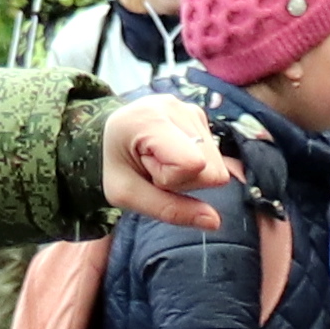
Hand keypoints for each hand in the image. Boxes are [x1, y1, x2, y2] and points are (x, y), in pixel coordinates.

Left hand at [102, 95, 236, 228]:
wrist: (112, 136)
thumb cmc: (116, 165)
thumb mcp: (128, 194)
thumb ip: (170, 210)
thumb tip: (214, 221)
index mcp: (150, 120)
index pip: (193, 165)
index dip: (174, 182)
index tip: (149, 175)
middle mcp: (175, 107)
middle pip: (211, 168)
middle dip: (184, 180)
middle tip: (154, 170)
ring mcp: (190, 108)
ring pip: (217, 165)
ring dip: (190, 173)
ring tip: (162, 161)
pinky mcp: (199, 115)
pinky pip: (214, 157)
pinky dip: (194, 163)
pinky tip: (172, 154)